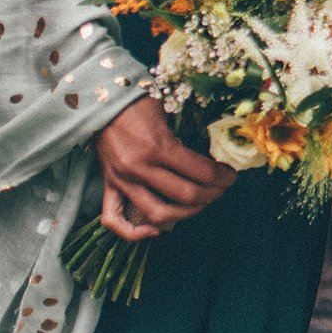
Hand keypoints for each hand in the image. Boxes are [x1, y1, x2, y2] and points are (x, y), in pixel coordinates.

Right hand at [93, 97, 235, 239]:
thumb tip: (215, 152)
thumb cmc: (138, 101)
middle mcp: (140, 168)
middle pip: (186, 195)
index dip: (223, 177)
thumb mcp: (169, 110)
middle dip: (213, 194)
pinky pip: (114, 220)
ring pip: (158, 214)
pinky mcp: (108, 186)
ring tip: (200, 204)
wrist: (100, 100)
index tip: (231, 175)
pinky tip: (155, 230)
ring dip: (186, 214)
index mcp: (158, 146)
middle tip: (222, 188)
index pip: (201, 173)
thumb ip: (187, 134)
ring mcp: (122, 180)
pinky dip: (134, 232)